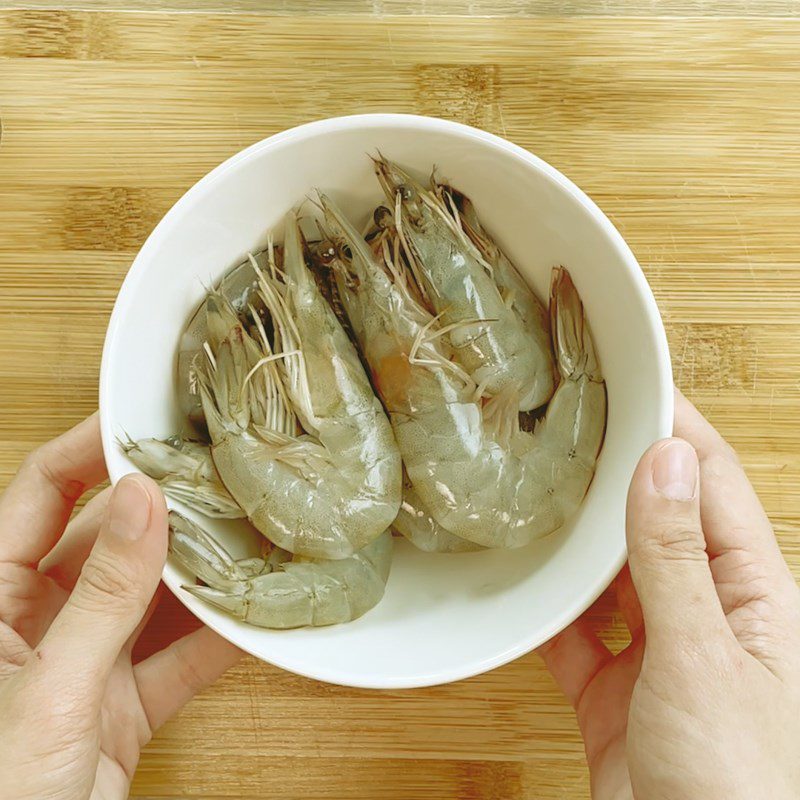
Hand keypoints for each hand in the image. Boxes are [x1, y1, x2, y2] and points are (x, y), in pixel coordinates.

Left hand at [0, 414, 241, 799]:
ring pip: (153, 597)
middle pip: (112, 540)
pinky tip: (255, 618)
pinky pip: (178, 658)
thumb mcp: (49, 690)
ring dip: (202, 575)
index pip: (43, 494)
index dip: (91, 451)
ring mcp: (85, 663)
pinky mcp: (123, 707)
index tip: (146, 422)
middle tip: (222, 480)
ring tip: (252, 538)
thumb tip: (143, 503)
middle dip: (168, 512)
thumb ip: (102, 597)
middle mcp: (38, 622)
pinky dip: (218, 641)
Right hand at [540, 390, 799, 799]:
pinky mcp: (617, 691)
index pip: (712, 485)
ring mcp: (662, 652)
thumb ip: (676, 560)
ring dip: (580, 541)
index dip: (676, 430)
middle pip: (659, 522)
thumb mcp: (704, 658)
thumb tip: (664, 463)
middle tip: (571, 430)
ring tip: (540, 492)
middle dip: (619, 476)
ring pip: (614, 573)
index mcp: (758, 596)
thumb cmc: (742, 789)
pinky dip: (550, 609)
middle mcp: (711, 615)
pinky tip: (524, 582)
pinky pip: (577, 631)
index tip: (634, 383)